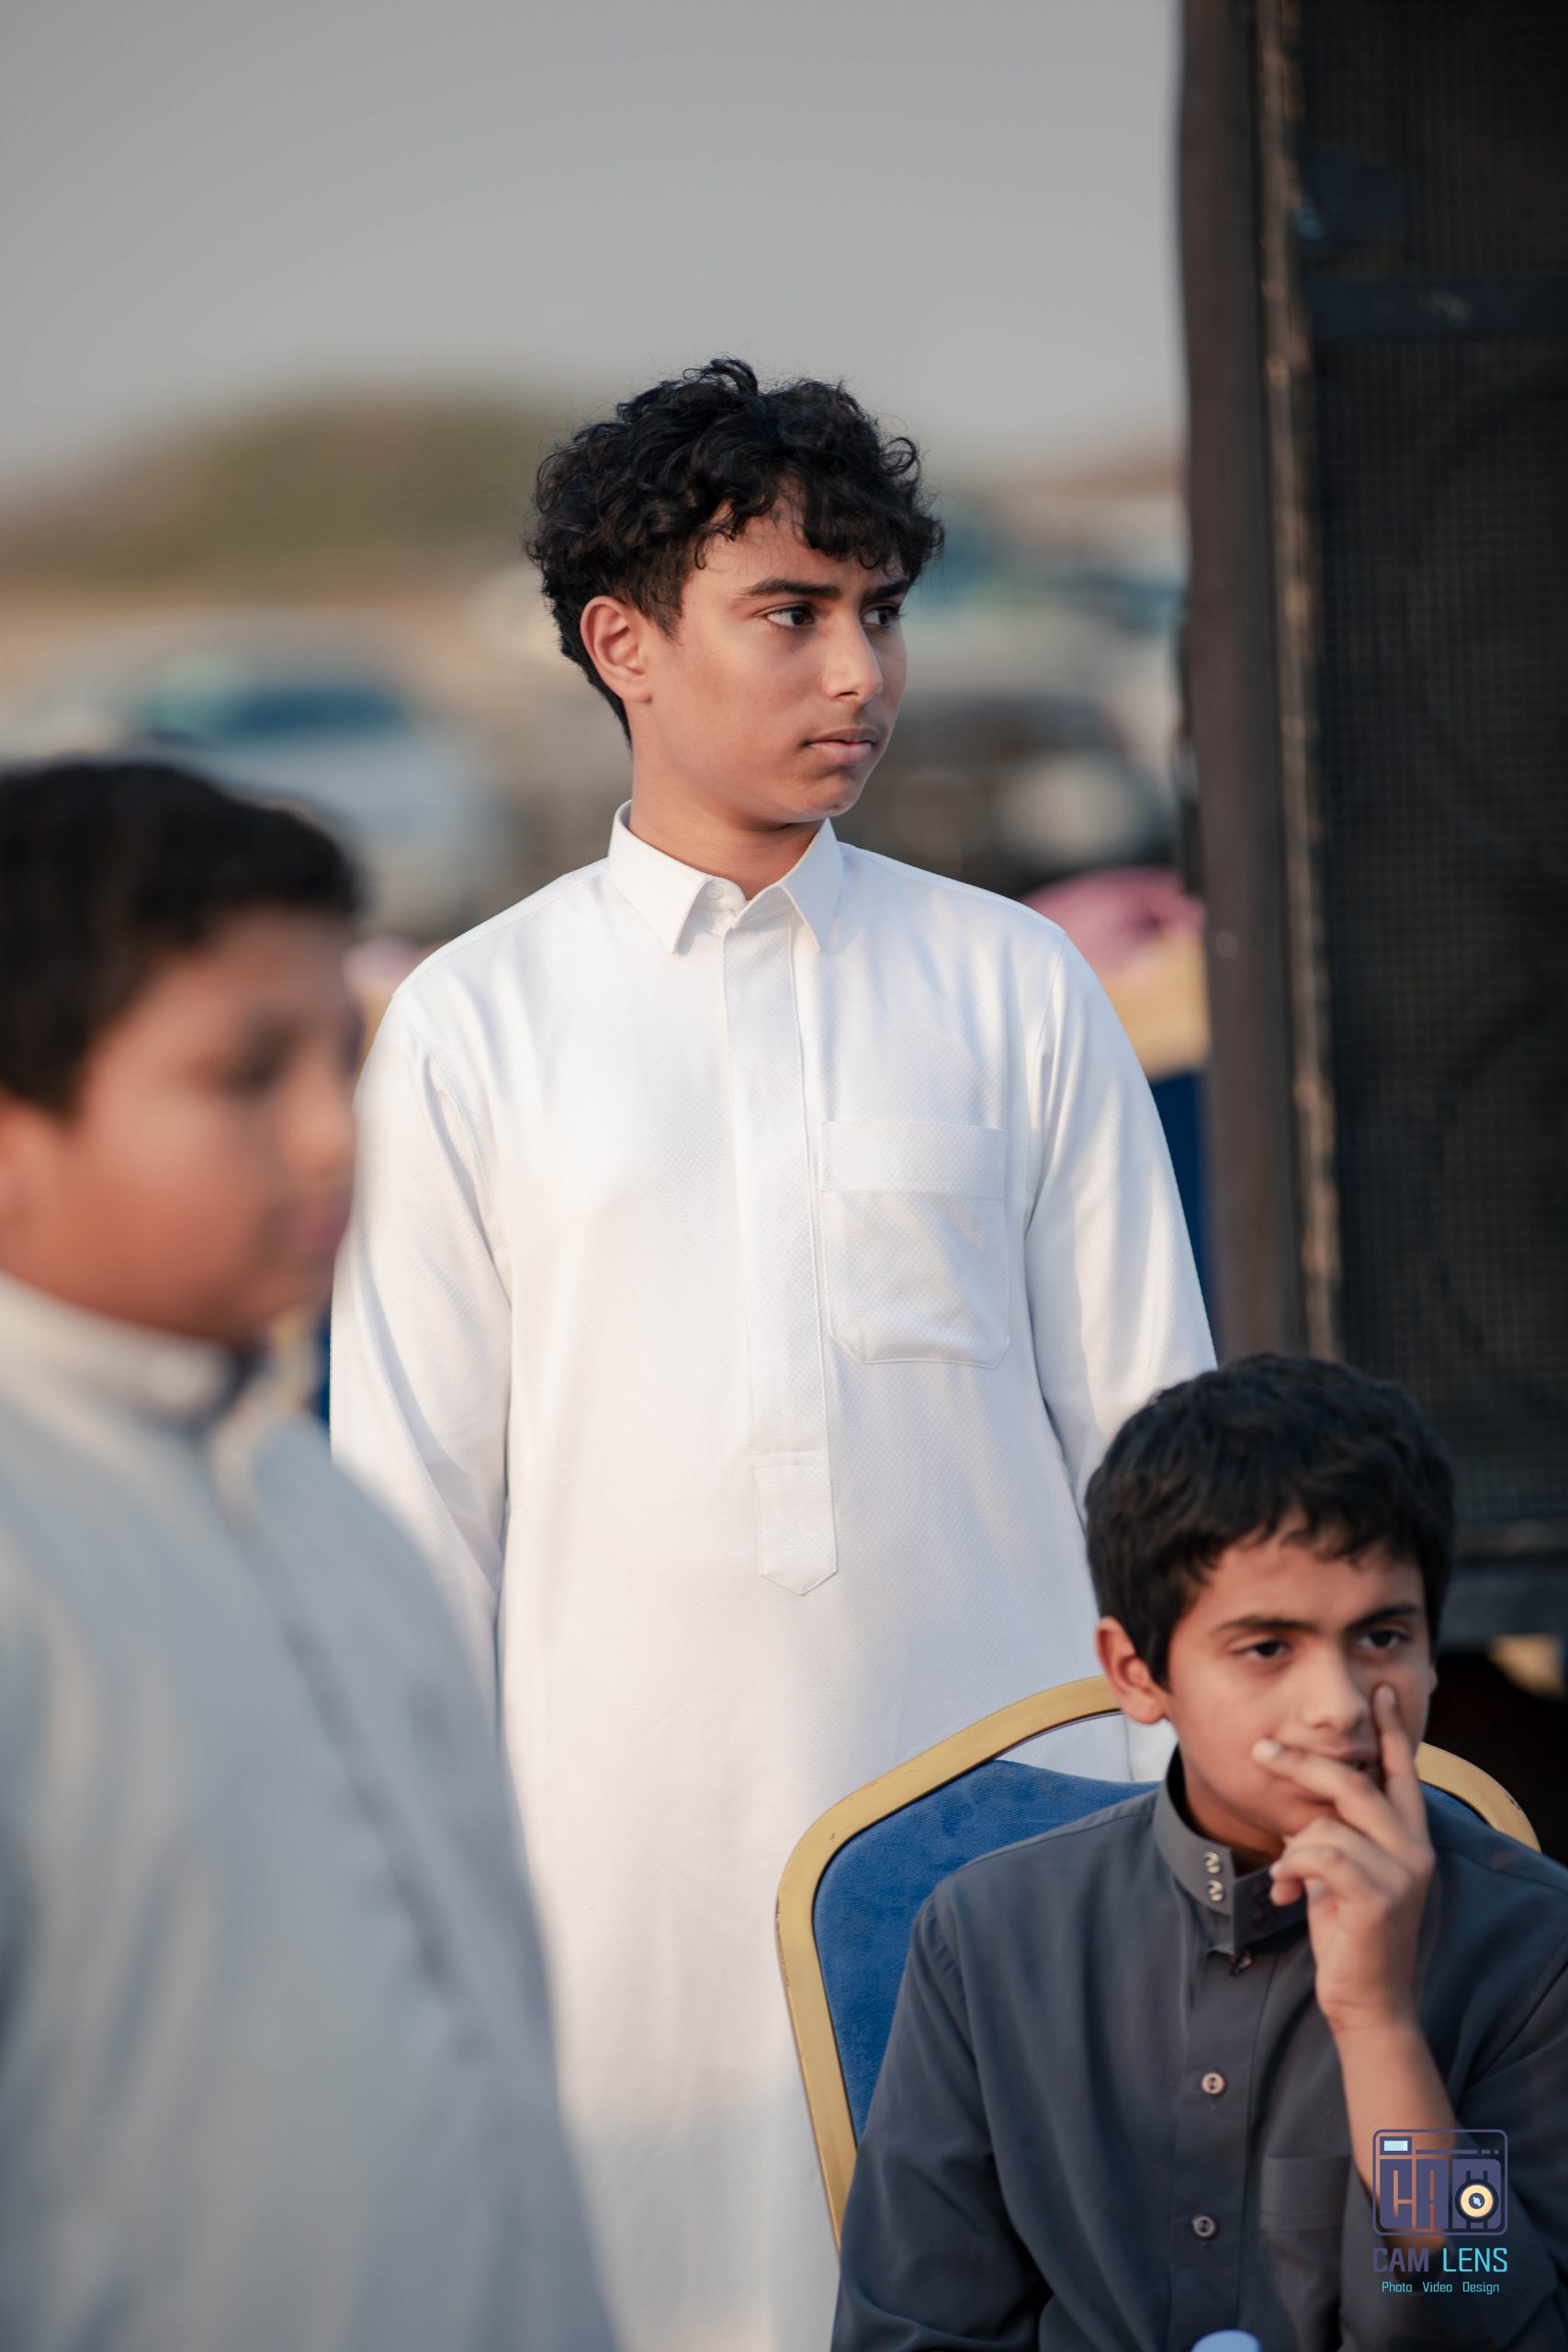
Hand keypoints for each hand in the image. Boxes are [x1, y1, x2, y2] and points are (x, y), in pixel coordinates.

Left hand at [1253, 1686, 1433, 2035]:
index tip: (1379, 1688)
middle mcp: (1415, 1848)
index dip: (1390, 1729)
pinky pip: (1319, 1854)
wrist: (1368, 2003)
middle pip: (1353, 1780)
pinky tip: (1288, 1894)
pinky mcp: (1378, 1897)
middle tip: (1261, 1750)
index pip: (1402, 1771)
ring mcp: (1402, 1872)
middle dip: (1302, 1762)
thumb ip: (1335, 1831)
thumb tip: (1299, 1798)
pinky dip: (1292, 1868)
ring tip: (1287, 1879)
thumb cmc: (1349, 1933)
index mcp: (1411, 1837)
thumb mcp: (1343, 1871)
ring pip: (1327, 1821)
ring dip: (1292, 1847)